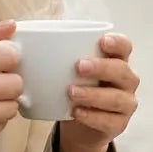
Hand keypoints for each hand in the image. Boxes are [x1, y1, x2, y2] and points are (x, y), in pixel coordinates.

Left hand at [60, 33, 138, 151]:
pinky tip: (76, 112)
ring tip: (70, 92)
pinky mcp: (119, 124)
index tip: (101, 41)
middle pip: (122, 71)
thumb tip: (26, 27)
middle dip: (102, 67)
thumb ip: (56, 52)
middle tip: (78, 66)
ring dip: (93, 94)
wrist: (77, 124)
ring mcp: (125, 103)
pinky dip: (92, 116)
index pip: (124, 47)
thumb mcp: (66, 69)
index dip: (117, 43)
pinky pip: (109, 120)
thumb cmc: (73, 89)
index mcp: (115, 61)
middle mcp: (125, 81)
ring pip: (117, 98)